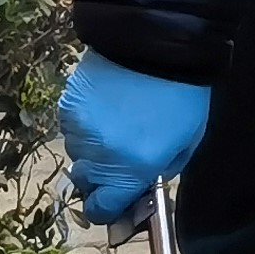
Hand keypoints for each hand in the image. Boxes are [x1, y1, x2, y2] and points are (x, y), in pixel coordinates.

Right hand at [55, 51, 209, 222]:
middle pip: (86, 183)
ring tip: (120, 121)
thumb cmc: (182, 94)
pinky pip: (73, 128)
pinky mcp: (67, 106)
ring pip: (78, 153)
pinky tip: (108, 104)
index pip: (102, 209)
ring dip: (95, 148)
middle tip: (123, 156)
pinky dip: (87, 123)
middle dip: (101, 177)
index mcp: (131, 169)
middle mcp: (98, 156)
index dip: (108, 209)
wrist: (157, 43)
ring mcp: (78, 131)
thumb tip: (140, 185)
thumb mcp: (187, 141)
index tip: (116, 201)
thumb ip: (161, 170)